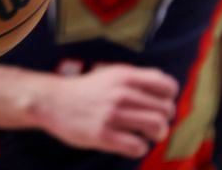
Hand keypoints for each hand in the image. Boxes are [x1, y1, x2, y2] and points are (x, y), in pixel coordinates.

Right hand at [37, 64, 178, 158]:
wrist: (52, 101)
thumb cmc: (87, 90)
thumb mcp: (111, 74)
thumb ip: (137, 78)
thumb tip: (168, 87)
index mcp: (124, 76)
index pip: (167, 86)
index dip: (169, 97)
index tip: (159, 104)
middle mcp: (120, 93)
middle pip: (165, 110)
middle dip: (164, 119)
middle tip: (153, 123)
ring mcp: (111, 115)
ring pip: (156, 127)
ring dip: (156, 134)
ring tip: (145, 134)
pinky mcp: (103, 135)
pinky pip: (137, 146)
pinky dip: (139, 147)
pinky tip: (130, 143)